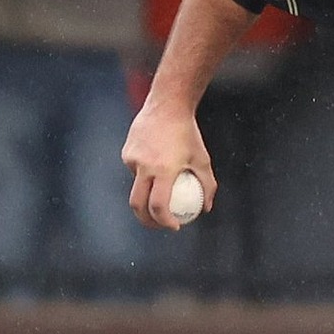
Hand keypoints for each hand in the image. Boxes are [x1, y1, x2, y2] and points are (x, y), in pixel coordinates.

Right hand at [122, 100, 215, 230]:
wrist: (167, 106)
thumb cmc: (189, 135)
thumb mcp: (203, 160)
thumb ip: (207, 185)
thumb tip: (206, 209)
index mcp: (163, 170)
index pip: (158, 206)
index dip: (164, 221)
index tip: (174, 227)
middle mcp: (144, 166)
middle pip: (138, 204)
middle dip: (146, 220)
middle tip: (159, 225)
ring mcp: (132, 159)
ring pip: (136, 187)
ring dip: (147, 195)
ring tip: (162, 190)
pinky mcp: (126, 153)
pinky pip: (135, 172)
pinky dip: (145, 176)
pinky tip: (157, 164)